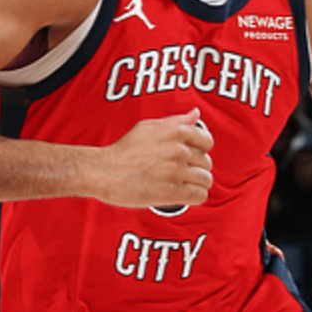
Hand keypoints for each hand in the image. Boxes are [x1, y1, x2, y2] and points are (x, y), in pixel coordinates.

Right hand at [88, 109, 212, 208]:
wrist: (103, 172)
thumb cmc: (123, 150)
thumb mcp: (149, 127)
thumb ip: (175, 121)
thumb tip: (195, 114)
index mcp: (174, 132)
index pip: (207, 141)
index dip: (201, 150)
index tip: (191, 157)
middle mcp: (177, 150)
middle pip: (206, 162)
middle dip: (197, 168)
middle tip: (183, 173)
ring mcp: (175, 171)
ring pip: (205, 180)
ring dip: (198, 184)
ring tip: (184, 185)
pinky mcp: (171, 192)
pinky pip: (199, 195)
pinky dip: (196, 197)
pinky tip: (185, 195)